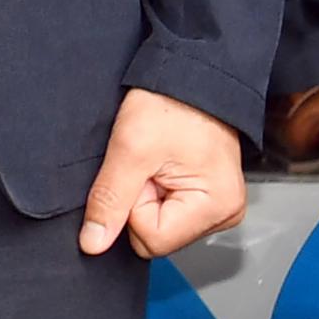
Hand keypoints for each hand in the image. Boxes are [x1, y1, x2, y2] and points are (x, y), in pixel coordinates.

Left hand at [79, 88, 245, 258]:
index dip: (133, 206)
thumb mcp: (130, 149)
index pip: (152, 240)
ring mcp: (217, 207)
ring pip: (160, 224)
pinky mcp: (207, 197)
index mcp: (216, 207)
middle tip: (149, 164)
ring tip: (158, 161)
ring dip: (148, 194)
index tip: (142, 171)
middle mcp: (225, 213)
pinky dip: (157, 189)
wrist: (190, 74)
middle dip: (141, 202)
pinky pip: (169, 211)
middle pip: (158, 236)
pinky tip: (164, 165)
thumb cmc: (171, 102)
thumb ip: (109, 200)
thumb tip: (94, 244)